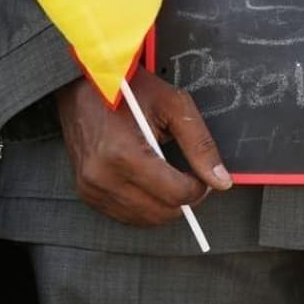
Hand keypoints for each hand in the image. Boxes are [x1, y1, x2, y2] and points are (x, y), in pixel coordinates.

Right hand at [56, 69, 231, 226]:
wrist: (82, 84)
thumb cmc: (127, 87)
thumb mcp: (173, 105)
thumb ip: (200, 144)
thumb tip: (220, 180)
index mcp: (123, 154)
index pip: (176, 194)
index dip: (199, 188)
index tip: (202, 176)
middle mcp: (102, 176)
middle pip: (162, 212)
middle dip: (184, 199)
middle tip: (190, 177)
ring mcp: (91, 187)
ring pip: (145, 220)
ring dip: (165, 205)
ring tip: (169, 178)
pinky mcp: (86, 192)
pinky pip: (125, 215)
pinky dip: (145, 207)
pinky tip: (150, 185)